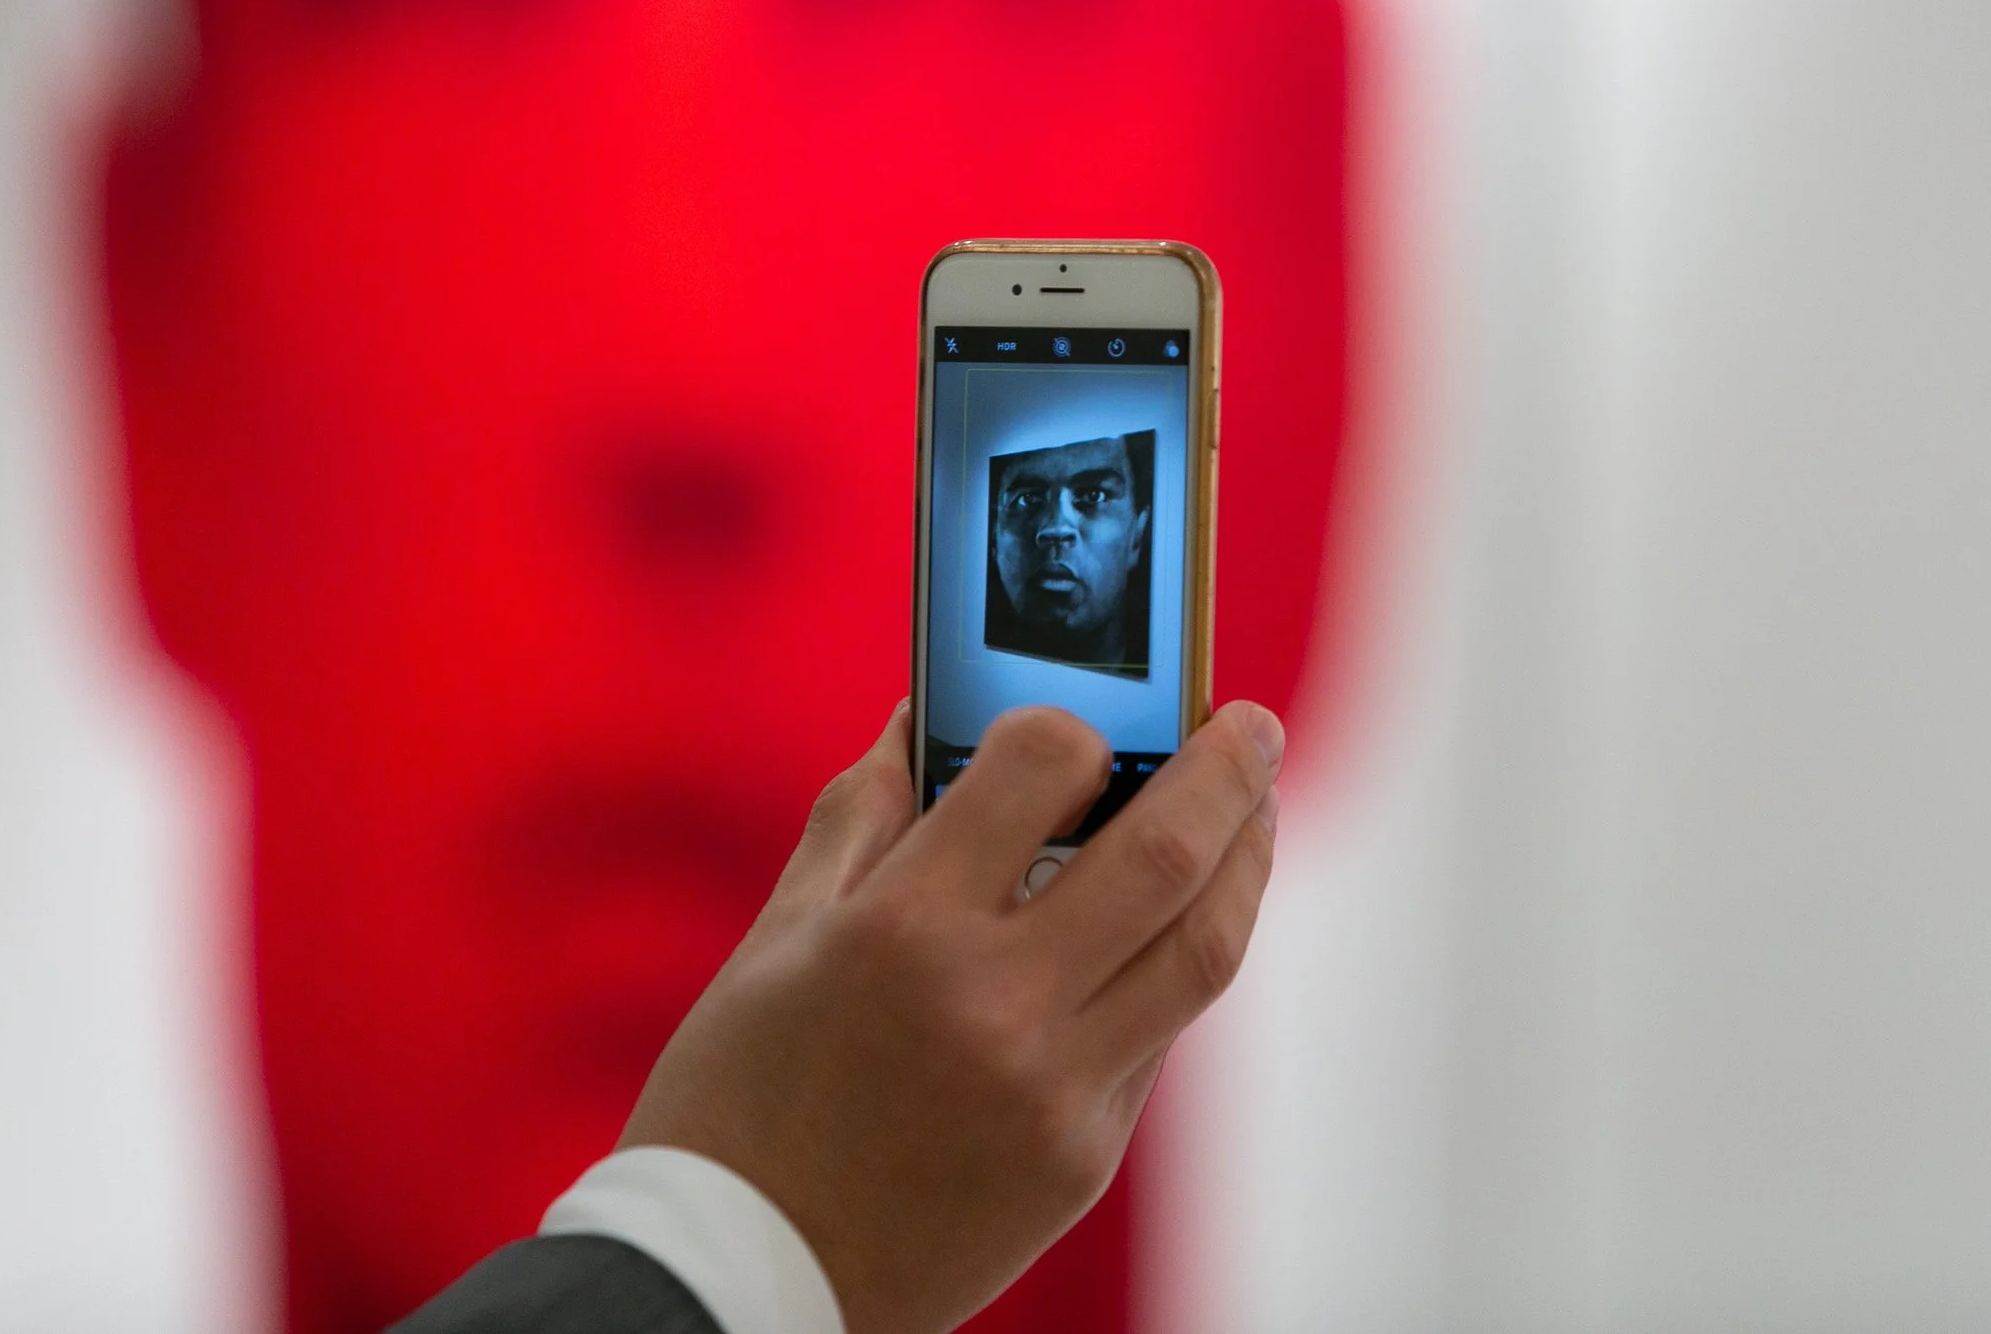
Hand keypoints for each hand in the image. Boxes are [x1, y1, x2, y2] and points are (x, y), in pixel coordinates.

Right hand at [617, 698, 1283, 1333]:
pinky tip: (1170, 923)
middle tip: (1253, 724)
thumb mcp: (778, 937)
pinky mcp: (1082, 1159)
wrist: (737, 1284)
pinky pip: (1159, 1034)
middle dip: (1230, 767)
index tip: (1083, 719)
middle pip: (1169, 851)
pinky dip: (1176, 961)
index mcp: (903, 929)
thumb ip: (862, 812)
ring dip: (1244, 863)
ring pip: (1204, 949)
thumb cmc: (737, 1103)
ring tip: (1253, 813)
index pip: (1044, 764)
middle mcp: (996, 1004)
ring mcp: (1055, 1090)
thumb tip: (923, 715)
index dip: (1073, 722)